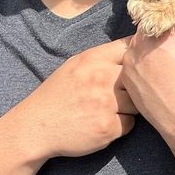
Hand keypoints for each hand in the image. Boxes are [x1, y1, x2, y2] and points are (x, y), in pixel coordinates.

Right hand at [19, 39, 136, 158]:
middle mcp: (101, 78)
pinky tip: (101, 124)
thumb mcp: (74, 66)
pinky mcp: (108, 127)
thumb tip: (133, 50)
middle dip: (134, 86)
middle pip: (138, 77)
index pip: (129, 47)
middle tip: (120, 94)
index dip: (138, 55)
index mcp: (92, 59)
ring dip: (128, 108)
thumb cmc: (56, 96)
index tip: (137, 63)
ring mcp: (106, 104)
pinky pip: (129, 124)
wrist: (36, 127)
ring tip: (107, 110)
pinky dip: (119, 126)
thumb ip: (101, 58)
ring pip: (137, 103)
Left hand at [122, 0, 174, 145]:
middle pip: (150, 28)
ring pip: (139, 45)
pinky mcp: (125, 76)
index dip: (173, 16)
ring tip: (167, 61)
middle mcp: (142, 39)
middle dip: (161, 32)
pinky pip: (132, 64)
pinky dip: (142, 65)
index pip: (165, 10)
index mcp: (163, 26)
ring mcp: (130, 59)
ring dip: (150, 48)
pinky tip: (157, 73)